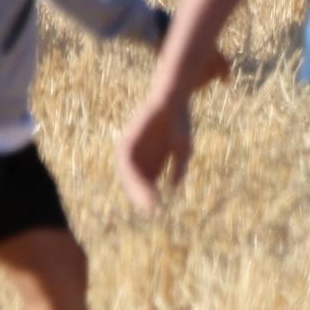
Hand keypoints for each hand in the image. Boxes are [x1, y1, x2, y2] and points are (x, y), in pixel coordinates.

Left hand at [118, 95, 193, 212]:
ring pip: (129, 176)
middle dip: (142, 197)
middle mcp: (138, 155)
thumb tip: (173, 188)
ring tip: (147, 203)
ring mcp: (130, 149)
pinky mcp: (126, 143)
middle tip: (151, 211)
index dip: (151, 195)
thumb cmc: (180, 122)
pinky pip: (127, 165)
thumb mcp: (183, 149)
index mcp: (150, 158)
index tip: (158, 209)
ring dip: (136, 191)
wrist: (172, 99)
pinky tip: (144, 185)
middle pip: (136, 182)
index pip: (146, 183)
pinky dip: (134, 177)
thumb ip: (177, 168)